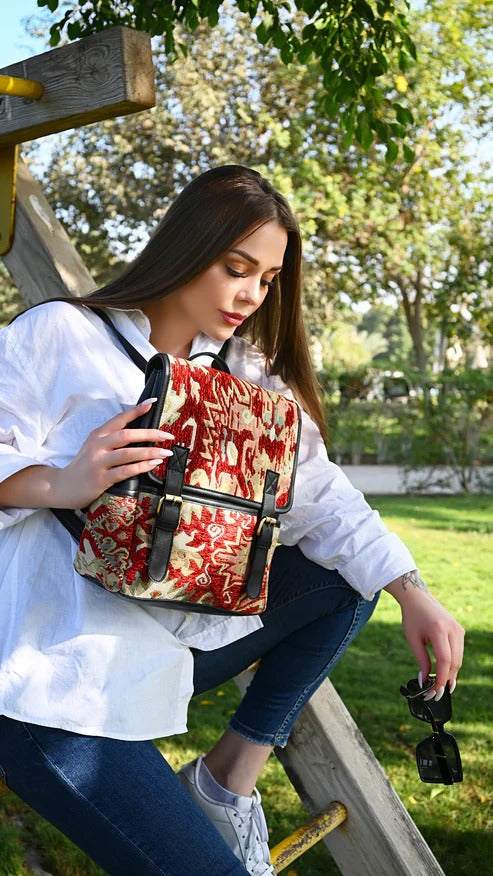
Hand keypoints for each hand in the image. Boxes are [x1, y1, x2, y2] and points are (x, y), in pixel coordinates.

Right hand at [53, 398, 173, 508]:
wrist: (63, 486)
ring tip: (165, 452)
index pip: (120, 419)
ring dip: (150, 452)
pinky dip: (141, 467)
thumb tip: (139, 433)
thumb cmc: (84, 466)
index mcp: (98, 434)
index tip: (152, 403)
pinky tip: (152, 465)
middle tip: (167, 435)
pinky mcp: (101, 479)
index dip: (136, 410)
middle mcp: (98, 445)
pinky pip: (125, 471)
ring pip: (128, 453)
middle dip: (150, 434)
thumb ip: (111, 438)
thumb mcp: (94, 446)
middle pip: (127, 435)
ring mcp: (98, 462)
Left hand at [385, 572, 464, 700]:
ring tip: (439, 685)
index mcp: (439, 629)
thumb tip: (425, 681)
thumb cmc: (412, 618)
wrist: (418, 599)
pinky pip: (459, 652)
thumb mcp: (412, 639)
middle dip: (446, 679)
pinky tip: (444, 672)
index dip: (441, 678)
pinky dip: (452, 664)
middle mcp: (453, 629)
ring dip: (450, 673)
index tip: (434, 690)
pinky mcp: (460, 630)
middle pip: (454, 662)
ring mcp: (458, 629)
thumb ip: (421, 660)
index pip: (445, 660)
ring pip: (459, 659)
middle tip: (435, 692)